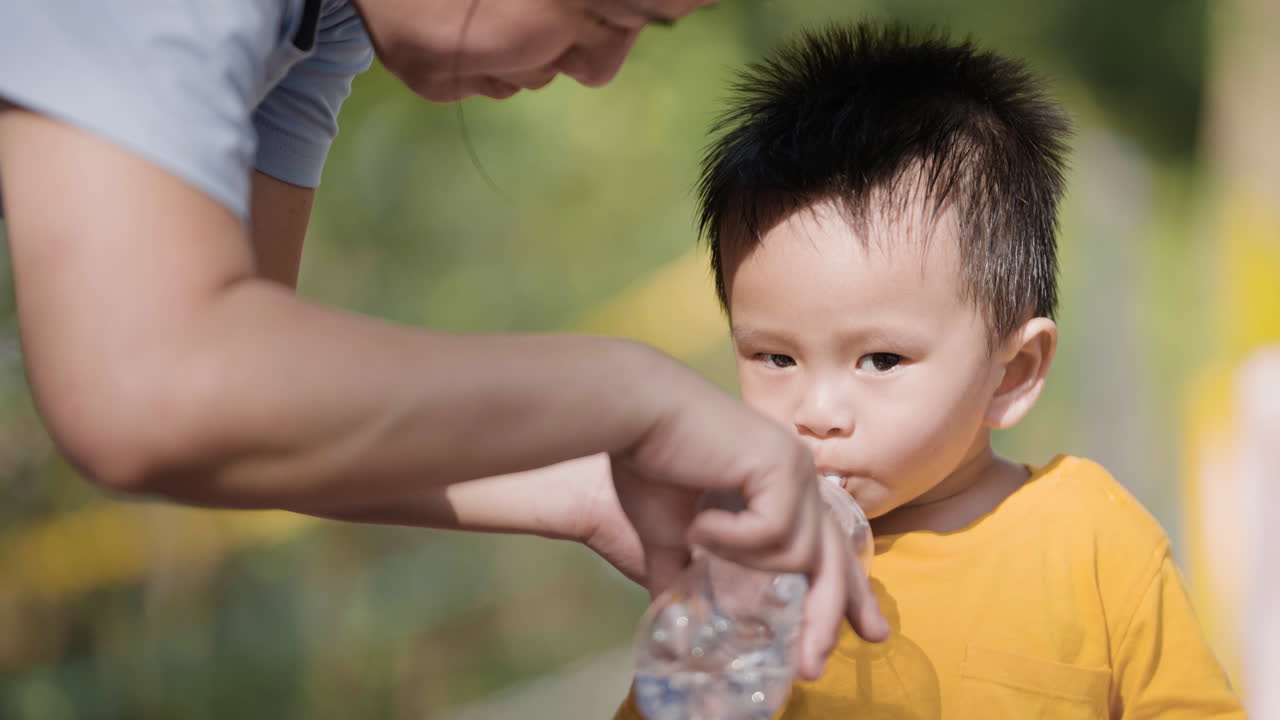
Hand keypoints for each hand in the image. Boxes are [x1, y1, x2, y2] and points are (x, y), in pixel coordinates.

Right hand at [613, 359, 889, 679]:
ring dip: (744, 558)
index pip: (831, 547)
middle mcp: (799, 476)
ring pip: (797, 553)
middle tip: (813, 664)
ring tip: (698, 535)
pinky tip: (700, 520)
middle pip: (835, 562)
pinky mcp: (780, 464)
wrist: (633, 414)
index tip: (868, 632)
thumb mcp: (670, 534)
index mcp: (783, 487)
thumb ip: (684, 574)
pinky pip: (771, 533)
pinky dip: (731, 538)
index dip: (850, 592)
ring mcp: (795, 468)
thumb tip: (674, 618)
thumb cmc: (647, 462)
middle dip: (829, 617)